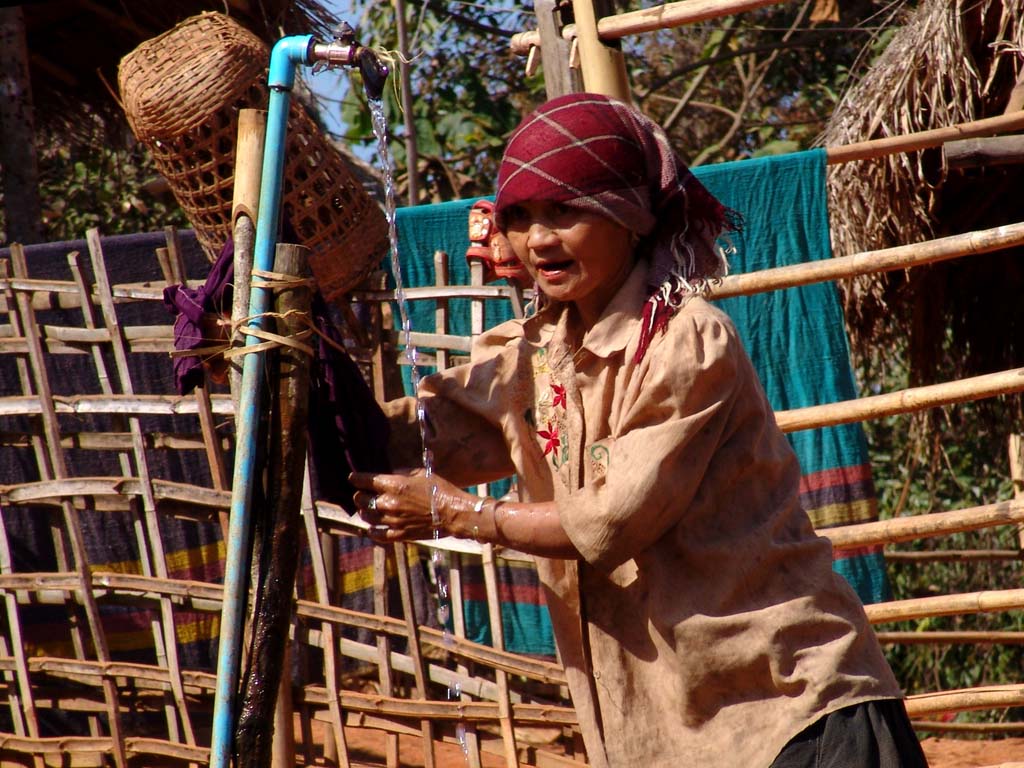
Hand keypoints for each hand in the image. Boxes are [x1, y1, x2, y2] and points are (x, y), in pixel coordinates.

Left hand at [350, 470, 476, 542]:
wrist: (453, 513)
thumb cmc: (440, 490)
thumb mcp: (421, 473)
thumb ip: (401, 473)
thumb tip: (390, 475)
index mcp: (394, 485)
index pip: (364, 480)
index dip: (356, 478)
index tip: (353, 478)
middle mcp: (389, 503)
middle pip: (361, 499)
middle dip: (359, 495)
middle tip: (362, 493)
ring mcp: (392, 521)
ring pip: (366, 517)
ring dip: (365, 511)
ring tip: (368, 509)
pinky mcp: (398, 535)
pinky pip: (377, 535)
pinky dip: (372, 530)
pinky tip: (372, 527)